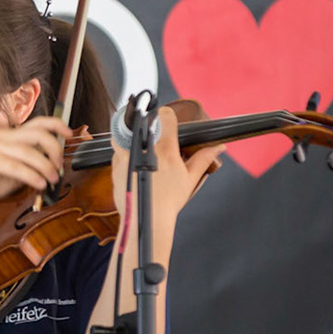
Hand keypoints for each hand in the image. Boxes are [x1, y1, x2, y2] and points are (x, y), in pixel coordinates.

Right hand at [0, 118, 71, 210]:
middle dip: (55, 149)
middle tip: (59, 165)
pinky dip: (33, 176)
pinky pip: (18, 167)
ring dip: (46, 167)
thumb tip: (55, 163)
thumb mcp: (14, 167)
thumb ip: (31, 161)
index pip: (38, 122)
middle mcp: (3, 136)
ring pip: (31, 152)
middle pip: (39, 134)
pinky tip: (40, 184)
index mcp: (10, 134)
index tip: (70, 134)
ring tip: (52, 179)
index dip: (57, 125)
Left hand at [110, 105, 223, 225]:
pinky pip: (116, 152)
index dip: (167, 113)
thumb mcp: (190, 179)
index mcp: (165, 150)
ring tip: (140, 151)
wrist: (147, 220)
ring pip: (125, 134)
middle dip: (148, 127)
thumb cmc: (169, 201)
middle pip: (143, 123)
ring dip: (131, 138)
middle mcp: (144, 150)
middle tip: (153, 137)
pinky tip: (132, 164)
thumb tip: (218, 147)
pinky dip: (123, 154)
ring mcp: (126, 157)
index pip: (166, 117)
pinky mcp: (114, 167)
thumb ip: (204, 159)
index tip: (166, 115)